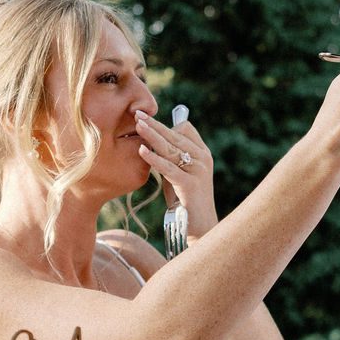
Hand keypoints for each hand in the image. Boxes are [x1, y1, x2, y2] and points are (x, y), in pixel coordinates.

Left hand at [134, 108, 217, 236]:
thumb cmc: (184, 199)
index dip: (165, 124)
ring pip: (171, 148)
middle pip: (175, 135)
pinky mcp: (190, 184)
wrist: (198, 226)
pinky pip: (168, 168)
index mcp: (202, 153)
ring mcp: (198, 170)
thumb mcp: (177, 173)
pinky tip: (142, 151)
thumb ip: (168, 158)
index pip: (185, 129)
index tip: (146, 119)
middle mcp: (202, 158)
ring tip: (138, 125)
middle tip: (137, 114)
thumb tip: (149, 141)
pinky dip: (154, 158)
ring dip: (152, 135)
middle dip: (155, 124)